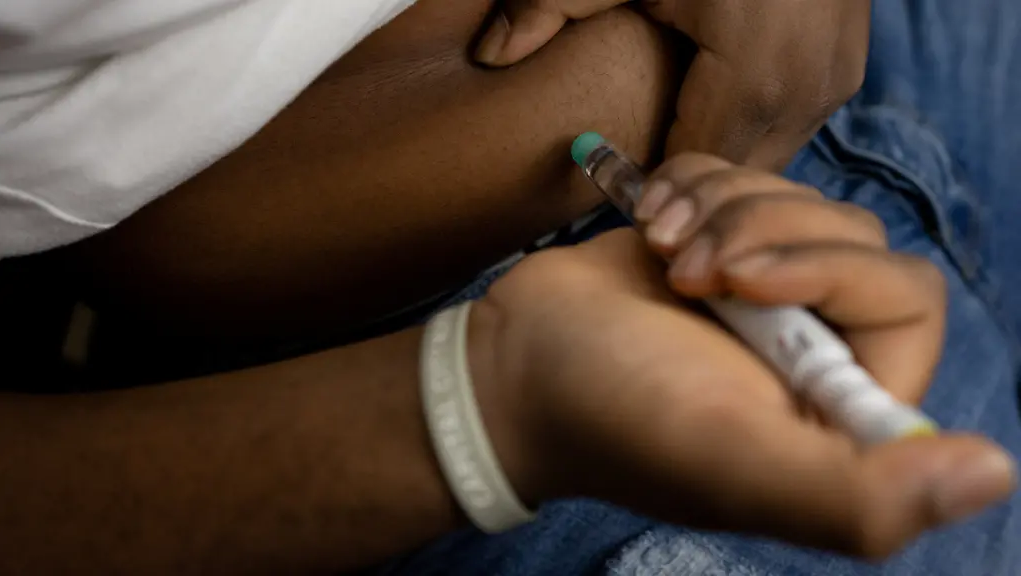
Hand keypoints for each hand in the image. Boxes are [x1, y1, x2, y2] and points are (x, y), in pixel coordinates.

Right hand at [470, 154, 1015, 557]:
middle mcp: (812, 345)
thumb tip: (990, 473)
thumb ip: (857, 497)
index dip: (832, 271)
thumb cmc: (610, 417)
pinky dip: (691, 184)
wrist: (510, 369)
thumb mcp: (731, 462)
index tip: (738, 285)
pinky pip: (740, 173)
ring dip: (719, 207)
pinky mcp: (712, 242)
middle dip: (761, 232)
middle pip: (851, 234)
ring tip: (661, 252)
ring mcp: (760, 289)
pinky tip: (648, 227)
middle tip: (689, 272)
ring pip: (792, 196)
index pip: (905, 300)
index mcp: (837, 404)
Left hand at [474, 0, 869, 169]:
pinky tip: (700, 122)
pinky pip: (787, 134)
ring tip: (662, 156)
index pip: (694, 169)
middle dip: (686, 194)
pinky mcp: (845, 71)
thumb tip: (492, 54)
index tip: (605, 189)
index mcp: (753, 65)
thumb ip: (551, 1)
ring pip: (765, 163)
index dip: (651, 192)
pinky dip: (744, 141)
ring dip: (716, 170)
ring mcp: (833, 79)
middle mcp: (805, 84)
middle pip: (733, 178)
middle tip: (630, 186)